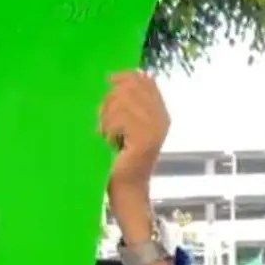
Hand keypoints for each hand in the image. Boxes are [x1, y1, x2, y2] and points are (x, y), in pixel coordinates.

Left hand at [99, 71, 168, 196]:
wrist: (126, 189)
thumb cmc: (120, 158)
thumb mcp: (123, 124)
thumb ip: (125, 102)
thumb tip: (113, 77)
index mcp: (161, 113)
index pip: (146, 80)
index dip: (126, 76)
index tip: (109, 80)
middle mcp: (162, 118)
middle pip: (132, 88)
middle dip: (110, 99)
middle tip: (102, 120)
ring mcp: (155, 129)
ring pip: (123, 101)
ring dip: (107, 116)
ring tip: (105, 133)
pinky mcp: (144, 139)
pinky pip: (120, 117)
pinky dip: (108, 128)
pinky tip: (108, 141)